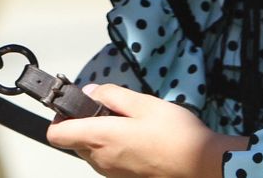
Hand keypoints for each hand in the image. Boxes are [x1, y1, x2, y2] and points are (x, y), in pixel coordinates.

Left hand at [47, 84, 245, 177]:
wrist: (206, 167)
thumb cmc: (178, 136)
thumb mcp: (144, 103)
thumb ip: (111, 95)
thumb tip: (90, 93)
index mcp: (101, 138)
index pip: (56, 134)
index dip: (59, 116)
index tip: (72, 104)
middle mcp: (102, 160)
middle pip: (74, 141)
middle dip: (85, 122)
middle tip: (111, 109)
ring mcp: (113, 174)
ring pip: (92, 151)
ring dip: (101, 136)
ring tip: (130, 124)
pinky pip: (109, 161)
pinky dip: (115, 149)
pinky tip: (138, 139)